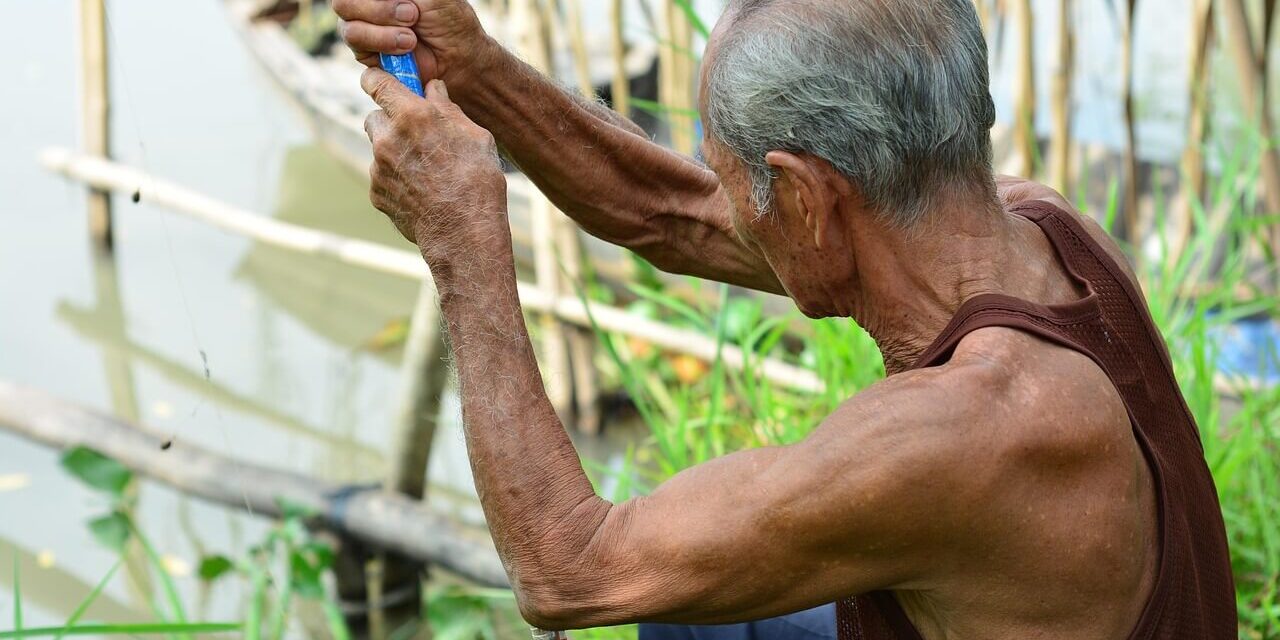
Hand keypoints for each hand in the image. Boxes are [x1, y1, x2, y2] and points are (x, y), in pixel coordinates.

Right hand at [334, 0, 495, 90]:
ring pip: (349, 26)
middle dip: (379, 9)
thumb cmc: (448, 18)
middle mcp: (367, 5)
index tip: (409, 2)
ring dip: (382, 32)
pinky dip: (382, 43)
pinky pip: (356, 45)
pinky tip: (406, 49)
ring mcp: (363, 27)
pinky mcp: (365, 53)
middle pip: (343, 2)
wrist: (459, 57)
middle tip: (412, 15)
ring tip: (411, 39)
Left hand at [361, 69, 508, 269]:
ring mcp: (379, 168)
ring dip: (394, 151)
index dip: (377, 78)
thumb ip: (447, 108)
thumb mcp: (475, 135)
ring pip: (379, 149)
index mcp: (412, 116)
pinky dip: (397, 179)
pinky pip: (382, 178)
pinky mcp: (377, 193)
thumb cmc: (478, 181)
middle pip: (373, 117)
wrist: (465, 232)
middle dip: (389, 121)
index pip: (376, 82)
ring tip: (425, 169)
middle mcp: (388, 139)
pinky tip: (422, 191)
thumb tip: (433, 89)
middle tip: (414, 133)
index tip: (382, 81)